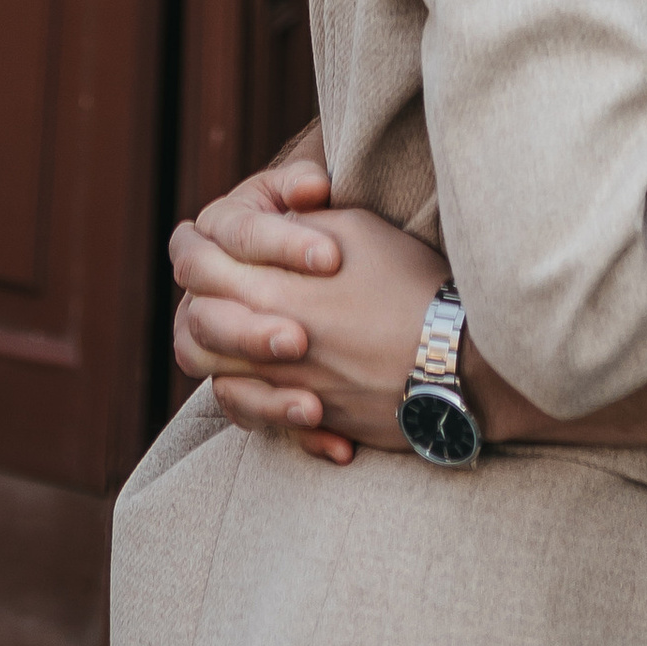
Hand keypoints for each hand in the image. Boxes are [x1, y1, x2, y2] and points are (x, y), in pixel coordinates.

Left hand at [172, 191, 443, 461]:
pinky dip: (251, 401)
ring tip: (231, 335)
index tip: (201, 239)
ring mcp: (285, 388)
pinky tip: (262, 381)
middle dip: (195, 305)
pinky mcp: (311, 420)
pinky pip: (255, 417)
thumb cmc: (407, 281)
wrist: (455, 358)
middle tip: (208, 287)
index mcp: (268, 288)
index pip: (195, 266)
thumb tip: (265, 225)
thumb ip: (293, 226)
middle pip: (193, 330)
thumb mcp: (351, 229)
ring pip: (215, 378)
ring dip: (217, 355)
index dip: (192, 249)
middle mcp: (265, 344)